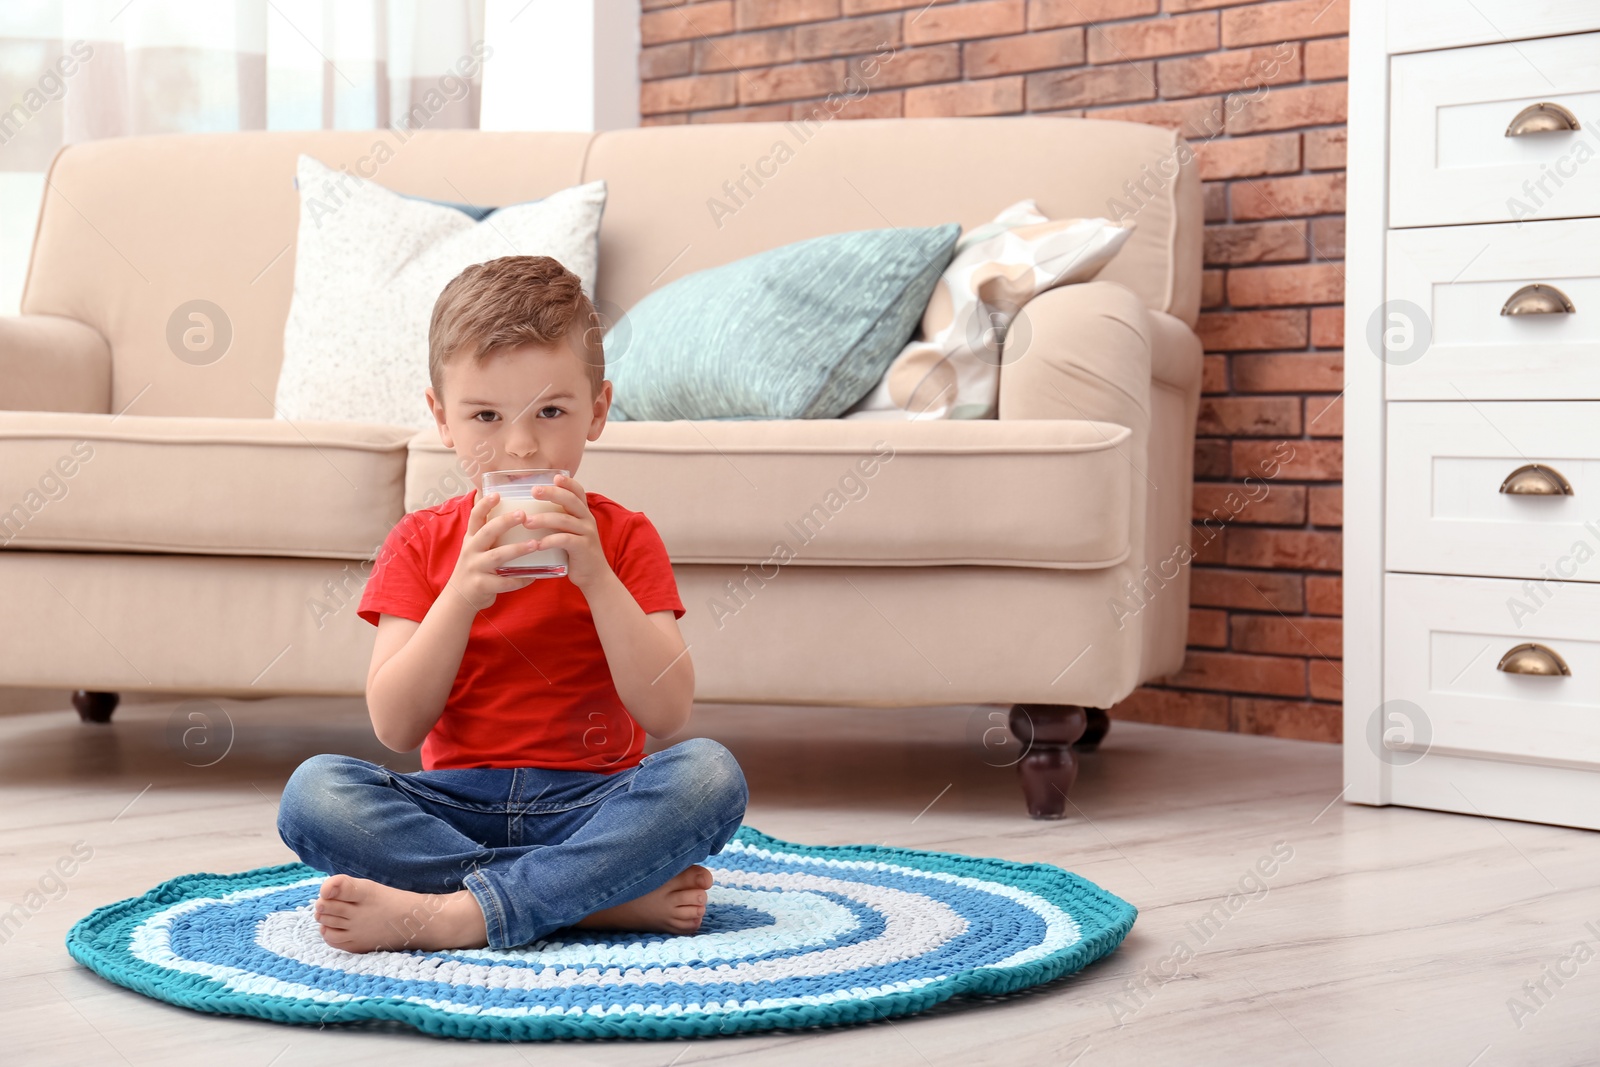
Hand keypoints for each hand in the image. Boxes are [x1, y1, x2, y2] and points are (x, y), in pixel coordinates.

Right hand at [445, 488, 544, 610]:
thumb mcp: (476, 547)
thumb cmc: (475, 567)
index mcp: (471, 538)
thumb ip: (488, 532)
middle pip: (487, 532)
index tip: (497, 494)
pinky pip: (504, 582)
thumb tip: (513, 510)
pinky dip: (520, 579)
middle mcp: (471, 550)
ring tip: (535, 544)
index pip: (475, 517)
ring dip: (517, 549)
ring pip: (497, 556)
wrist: (459, 598)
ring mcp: (475, 568)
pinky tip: (534, 575)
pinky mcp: (481, 585)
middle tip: (523, 514)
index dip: (484, 505)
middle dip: (504, 522)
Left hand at [518, 473, 609, 591]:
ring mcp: (587, 533)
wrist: (594, 576)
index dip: (567, 483)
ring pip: (565, 520)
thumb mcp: (570, 532)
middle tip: (533, 491)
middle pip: (570, 500)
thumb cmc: (576, 553)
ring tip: (526, 522)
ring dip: (543, 519)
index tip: (554, 477)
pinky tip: (537, 544)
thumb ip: (558, 519)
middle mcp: (587, 520)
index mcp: (583, 513)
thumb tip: (530, 510)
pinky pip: (565, 540)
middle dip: (551, 493)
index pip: (578, 491)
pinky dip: (549, 541)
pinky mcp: (583, 548)